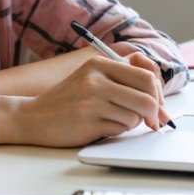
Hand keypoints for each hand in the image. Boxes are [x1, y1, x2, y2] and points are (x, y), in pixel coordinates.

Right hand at [0, 53, 171, 146]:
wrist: (32, 117)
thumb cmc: (68, 100)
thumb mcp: (92, 78)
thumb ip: (123, 80)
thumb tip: (161, 102)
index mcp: (100, 64)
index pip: (146, 74)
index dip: (159, 93)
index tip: (159, 105)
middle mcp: (96, 79)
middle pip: (147, 96)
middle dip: (155, 112)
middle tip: (153, 121)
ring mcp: (91, 100)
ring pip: (136, 115)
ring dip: (133, 123)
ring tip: (114, 120)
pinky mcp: (88, 121)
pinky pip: (120, 128)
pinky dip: (118, 131)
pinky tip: (102, 127)